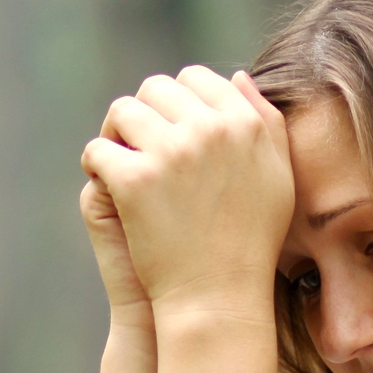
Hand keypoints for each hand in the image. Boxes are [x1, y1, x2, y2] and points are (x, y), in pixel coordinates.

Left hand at [80, 66, 292, 322]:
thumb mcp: (277, 176)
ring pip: (122, 111)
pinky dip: (96, 165)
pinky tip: (105, 184)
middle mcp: (208, 129)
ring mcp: (169, 152)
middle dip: (143, 112)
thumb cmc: (250, 242)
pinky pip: (98, 150)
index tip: (168, 129)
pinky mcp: (134, 180)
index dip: (177, 100)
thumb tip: (235, 75)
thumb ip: (264, 120)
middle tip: (137, 144)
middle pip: (155, 88)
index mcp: (243, 123)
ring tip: (120, 161)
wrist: (218, 297)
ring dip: (116, 133)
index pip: (196, 78)